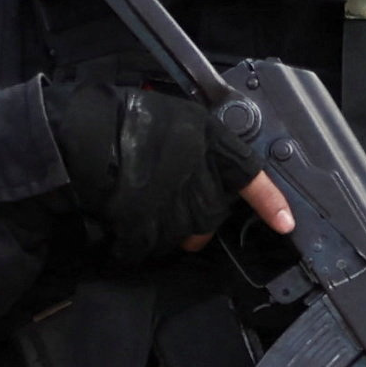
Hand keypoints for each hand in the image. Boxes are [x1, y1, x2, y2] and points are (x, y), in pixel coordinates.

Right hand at [49, 80, 277, 261]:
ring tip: (134, 198)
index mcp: (211, 143)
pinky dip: (133, 240)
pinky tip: (117, 215)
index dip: (270, 203)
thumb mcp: (175, 121)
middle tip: (157, 190)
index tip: (287, 224)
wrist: (78, 136)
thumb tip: (208, 173)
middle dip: (190, 212)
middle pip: (210, 214)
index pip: (252, 177)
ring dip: (162, 226)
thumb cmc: (121, 120)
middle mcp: (203, 178)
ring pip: (183, 233)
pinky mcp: (152, 229)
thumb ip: (199, 149)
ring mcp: (179, 207)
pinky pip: (149, 245)